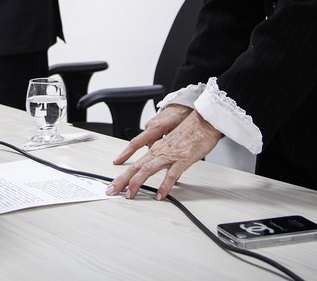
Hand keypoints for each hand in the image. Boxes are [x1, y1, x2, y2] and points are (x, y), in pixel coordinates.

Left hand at [107, 108, 221, 199]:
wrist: (204, 121)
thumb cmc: (191, 132)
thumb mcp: (175, 147)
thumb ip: (168, 159)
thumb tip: (167, 174)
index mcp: (156, 148)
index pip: (135, 163)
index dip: (123, 173)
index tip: (114, 183)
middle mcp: (159, 151)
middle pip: (136, 166)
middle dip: (122, 180)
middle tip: (112, 191)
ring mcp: (170, 155)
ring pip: (148, 169)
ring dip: (137, 182)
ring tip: (129, 195)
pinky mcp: (183, 158)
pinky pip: (172, 174)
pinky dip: (165, 185)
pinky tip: (160, 195)